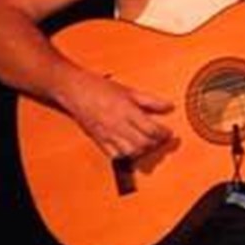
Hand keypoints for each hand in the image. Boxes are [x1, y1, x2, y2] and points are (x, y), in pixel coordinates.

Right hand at [57, 67, 173, 159]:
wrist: (76, 91)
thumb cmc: (101, 88)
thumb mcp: (130, 90)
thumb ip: (150, 100)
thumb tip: (169, 106)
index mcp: (127, 112)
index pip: (151, 129)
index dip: (163, 134)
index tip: (169, 133)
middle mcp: (118, 126)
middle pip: (143, 143)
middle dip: (155, 144)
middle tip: (161, 139)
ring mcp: (108, 135)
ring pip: (130, 152)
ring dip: (142, 150)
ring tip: (147, 143)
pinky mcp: (99, 141)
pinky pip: (115, 155)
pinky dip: (125, 155)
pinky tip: (130, 148)